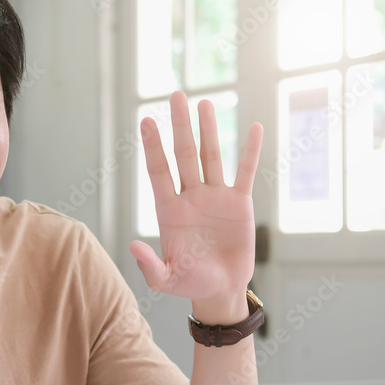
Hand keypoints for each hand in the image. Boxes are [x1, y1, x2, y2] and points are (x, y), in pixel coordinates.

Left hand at [130, 91, 263, 314]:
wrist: (220, 290)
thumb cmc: (190, 284)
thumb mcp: (165, 279)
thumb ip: (149, 265)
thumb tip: (132, 246)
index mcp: (169, 210)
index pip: (158, 171)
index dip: (153, 146)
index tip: (146, 120)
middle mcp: (190, 196)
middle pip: (183, 154)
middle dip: (179, 125)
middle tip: (175, 95)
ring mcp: (215, 197)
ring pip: (211, 156)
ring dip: (208, 130)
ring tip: (204, 103)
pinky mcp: (239, 203)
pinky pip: (244, 172)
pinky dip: (249, 151)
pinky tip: (251, 127)